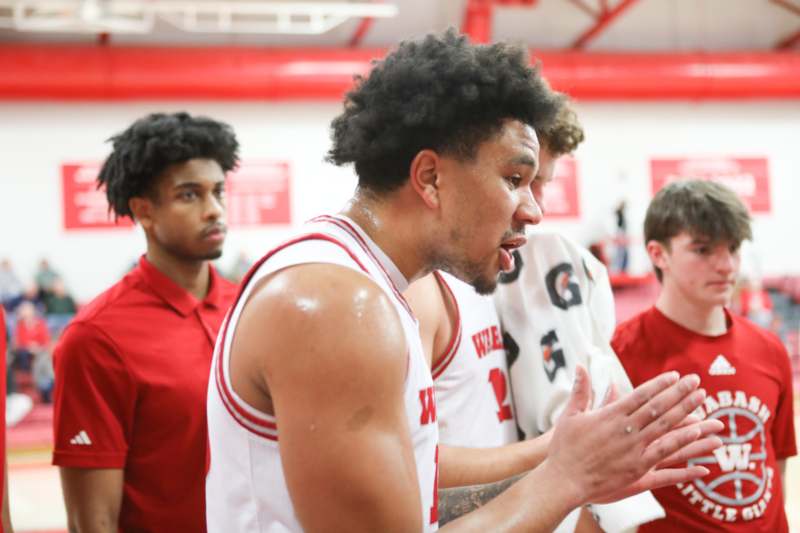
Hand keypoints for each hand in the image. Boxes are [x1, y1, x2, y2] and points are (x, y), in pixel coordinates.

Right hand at [545, 366, 722, 505]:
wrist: (564, 479)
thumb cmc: (564, 447)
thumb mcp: (570, 414)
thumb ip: (580, 390)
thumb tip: (579, 366)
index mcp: (609, 415)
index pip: (641, 395)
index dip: (660, 384)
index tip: (675, 376)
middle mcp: (625, 430)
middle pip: (658, 407)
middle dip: (679, 393)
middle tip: (696, 382)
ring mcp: (632, 449)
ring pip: (665, 427)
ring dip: (685, 412)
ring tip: (702, 401)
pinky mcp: (636, 468)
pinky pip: (664, 452)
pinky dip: (680, 442)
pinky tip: (695, 433)